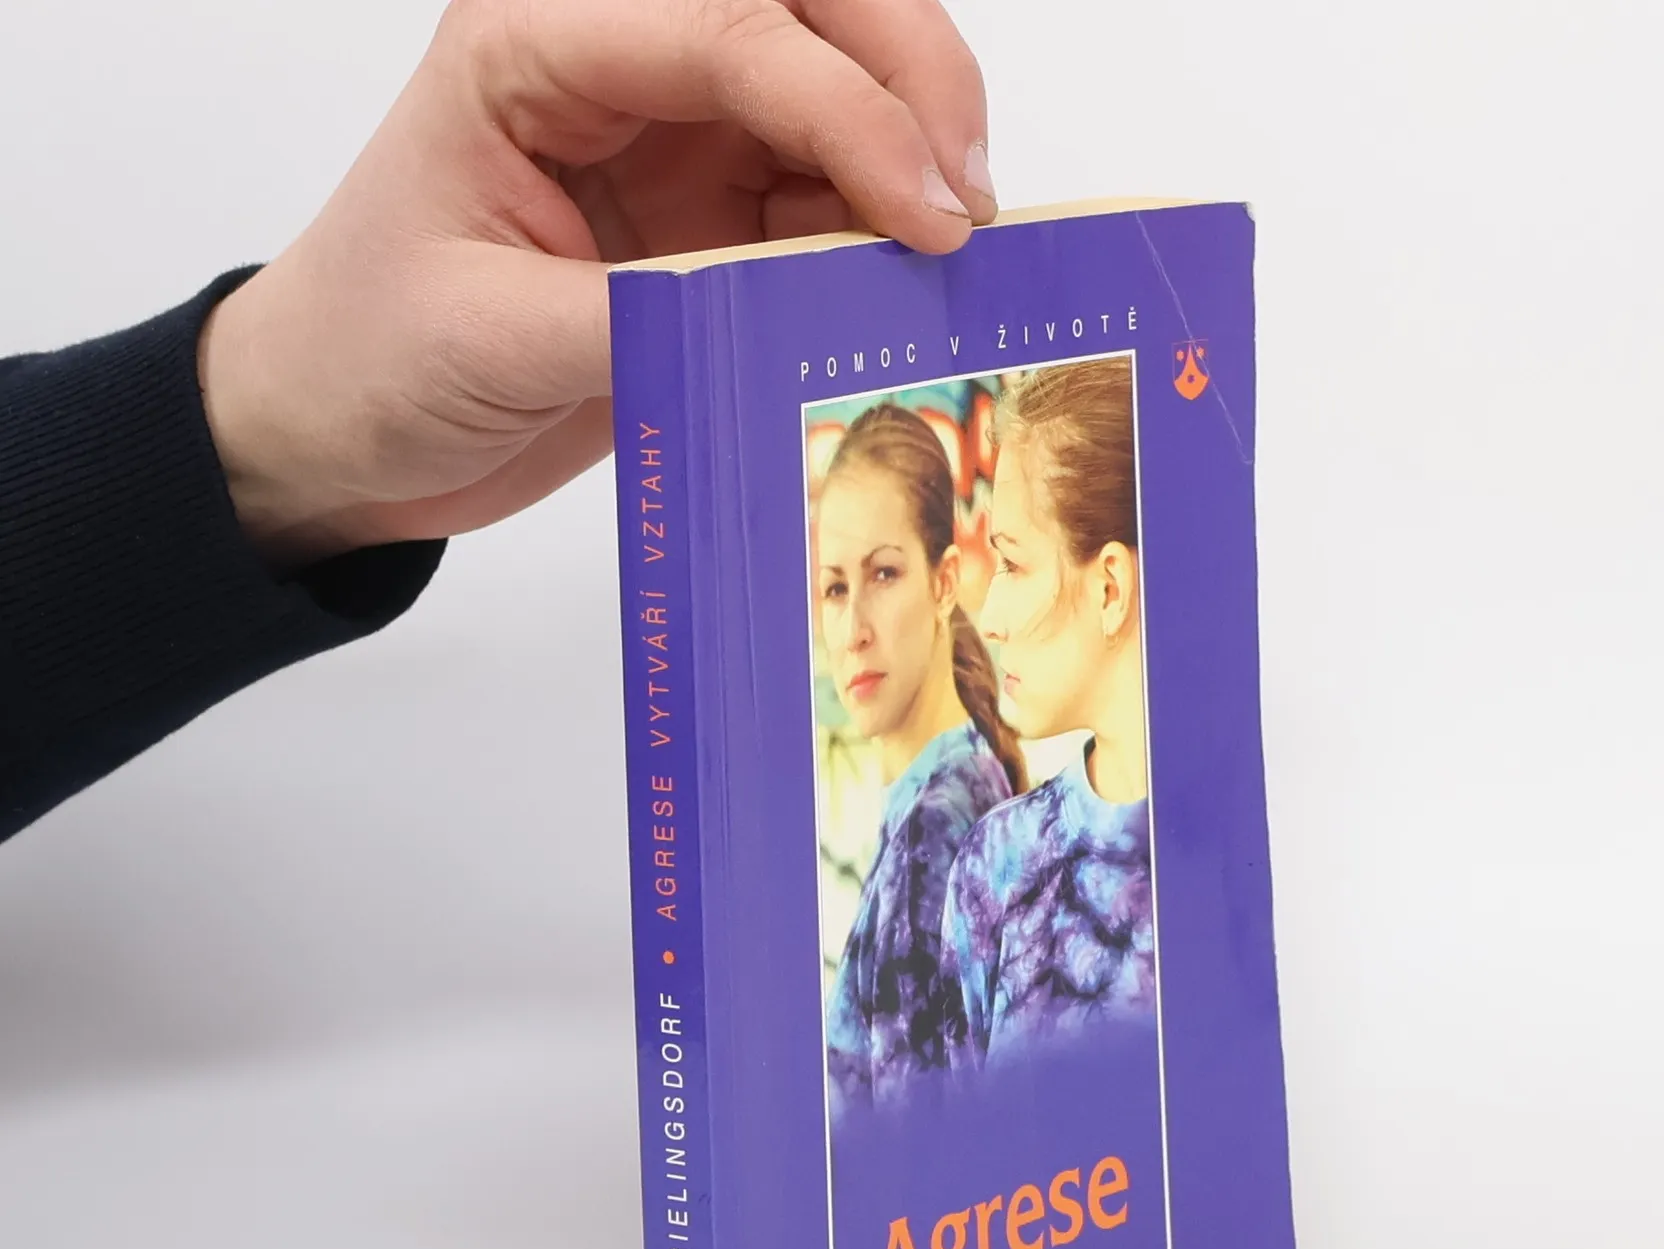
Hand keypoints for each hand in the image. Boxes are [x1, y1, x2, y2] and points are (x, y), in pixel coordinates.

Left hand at [198, 0, 994, 568]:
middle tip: (968, 200)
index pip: (731, 28)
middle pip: (809, 6)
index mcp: (536, 41)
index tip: (927, 211)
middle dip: (912, 79)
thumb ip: (659, 313)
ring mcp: (675, 139)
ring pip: (841, 92)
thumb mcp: (497, 339)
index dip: (848, 108)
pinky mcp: (712, 219)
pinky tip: (910, 290)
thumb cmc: (370, 357)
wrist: (339, 434)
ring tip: (958, 259)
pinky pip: (830, 200)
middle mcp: (620, 63)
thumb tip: (812, 300)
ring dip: (914, 157)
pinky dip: (885, 234)